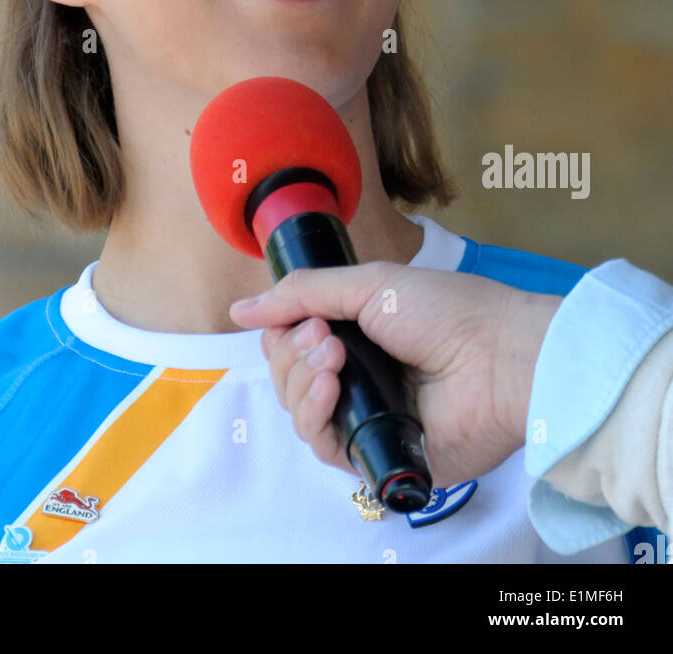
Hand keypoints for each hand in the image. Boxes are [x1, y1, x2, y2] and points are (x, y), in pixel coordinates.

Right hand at [228, 263, 561, 490]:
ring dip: (302, 380)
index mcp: (357, 331)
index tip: (302, 317)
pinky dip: (316, 414)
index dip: (284, 330)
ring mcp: (366, 414)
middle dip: (294, 353)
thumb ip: (301, 293)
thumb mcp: (370, 284)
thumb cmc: (445, 312)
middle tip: (327, 337)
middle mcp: (358, 374)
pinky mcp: (376, 453)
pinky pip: (322, 444)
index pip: (292, 339)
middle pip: (288, 375)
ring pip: (299, 410)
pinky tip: (332, 388)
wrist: (498, 360)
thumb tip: (239, 309)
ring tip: (336, 358)